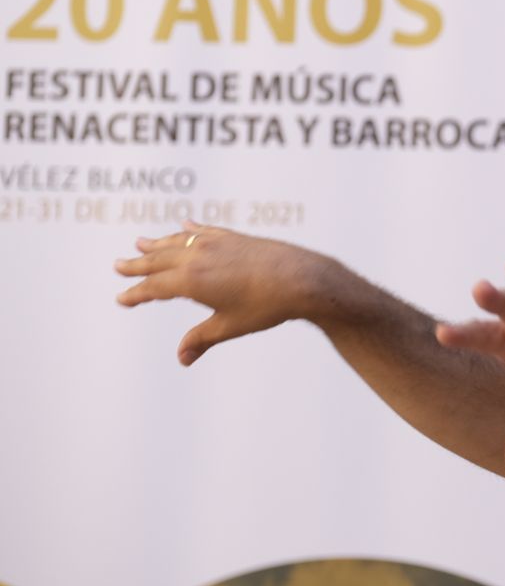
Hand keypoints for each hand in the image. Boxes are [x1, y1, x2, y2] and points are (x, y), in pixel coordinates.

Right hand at [114, 220, 336, 365]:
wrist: (304, 279)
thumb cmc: (267, 305)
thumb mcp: (230, 326)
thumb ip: (202, 339)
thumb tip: (182, 359)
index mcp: (191, 281)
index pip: (154, 288)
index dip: (136, 294)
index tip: (121, 299)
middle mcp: (198, 257)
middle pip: (159, 260)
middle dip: (138, 265)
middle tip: (119, 266)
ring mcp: (217, 243)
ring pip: (178, 242)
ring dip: (158, 244)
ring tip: (141, 242)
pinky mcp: (235, 237)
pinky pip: (205, 231)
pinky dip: (191, 230)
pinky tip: (186, 226)